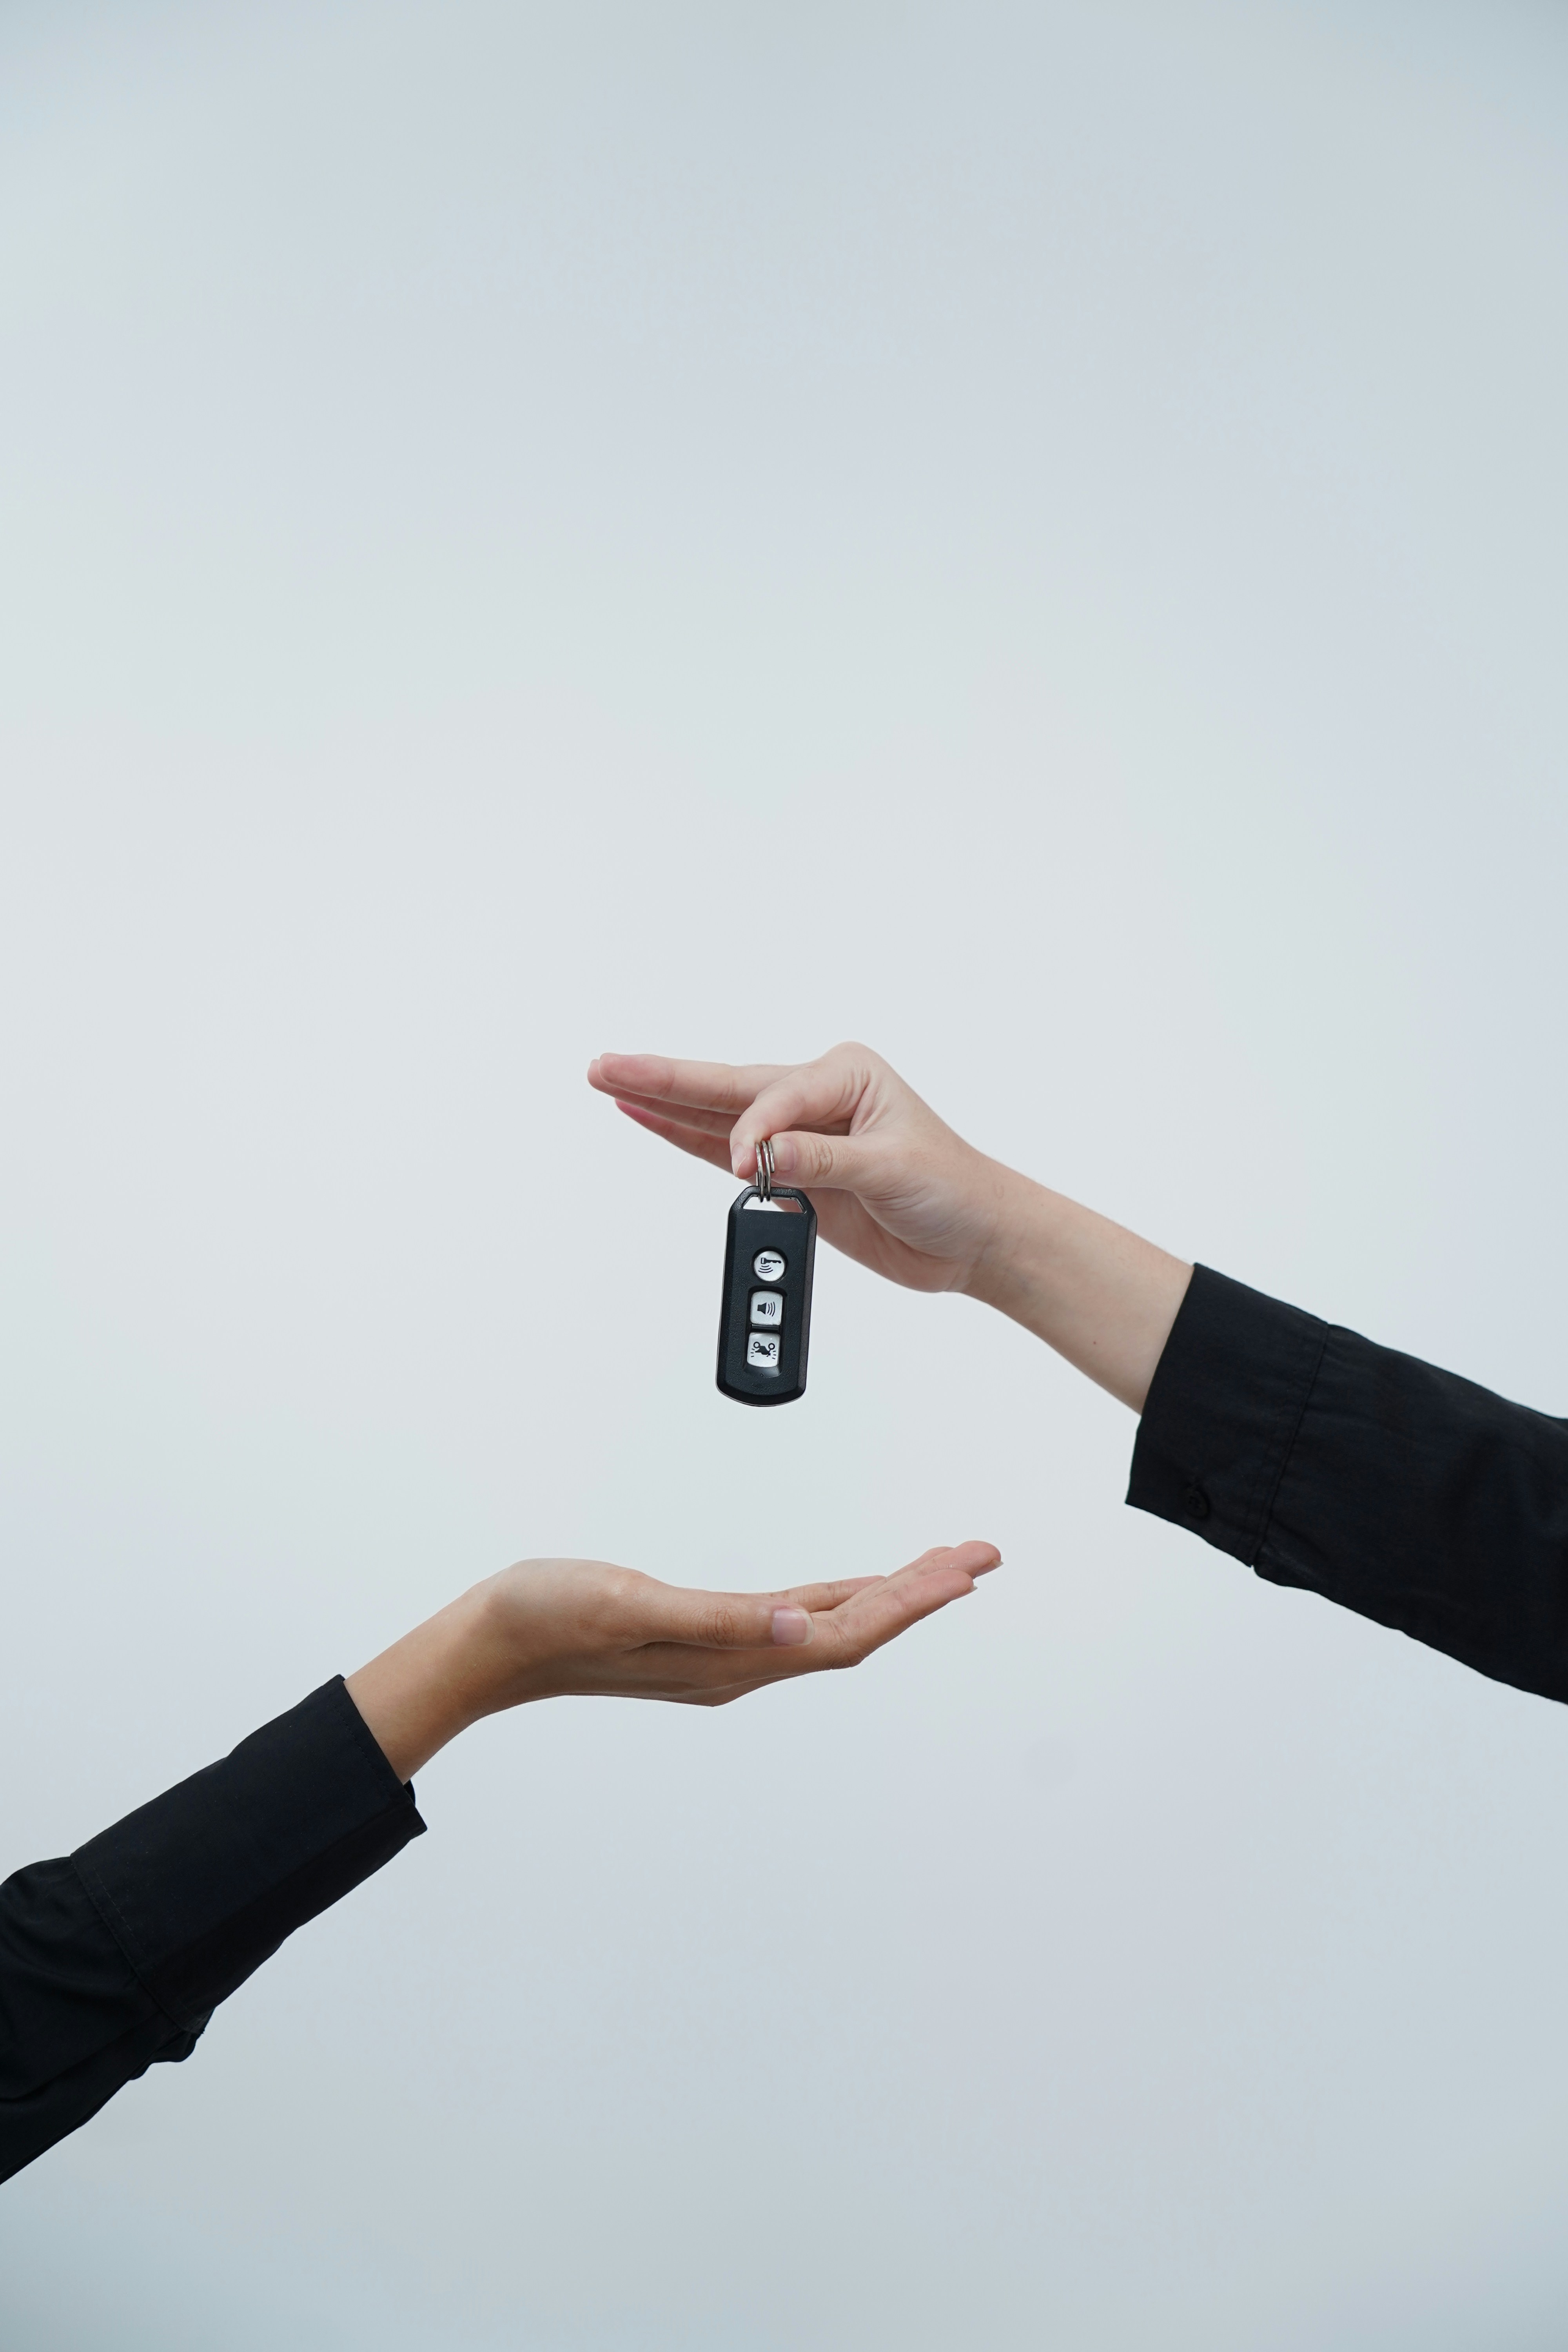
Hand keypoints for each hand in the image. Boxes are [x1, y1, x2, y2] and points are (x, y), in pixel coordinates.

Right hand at [347, 1543, 1000, 1779]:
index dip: (911, 1600)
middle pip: (853, 1630)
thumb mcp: (632, 1606)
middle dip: (922, 1593)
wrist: (485, 1648)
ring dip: (888, 1598)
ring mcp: (720, 1657)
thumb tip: (803, 1628)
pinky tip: (850, 1592)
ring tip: (940, 1569)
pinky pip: (793, 1621)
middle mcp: (737, 1665)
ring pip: (828, 1627)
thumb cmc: (546, 1619)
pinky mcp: (701, 1641)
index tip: (966, 1569)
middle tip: (981, 1556)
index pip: (845, 1631)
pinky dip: (838, 1601)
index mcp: (728, 1659)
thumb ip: (721, 1621)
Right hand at [588, 1043, 1009, 1294]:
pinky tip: (645, 1118)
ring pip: (714, 1115)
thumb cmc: (953, 1188)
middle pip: (726, 1088)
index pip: (775, 1096)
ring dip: (662, 1103)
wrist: (974, 1237)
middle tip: (605, 1067)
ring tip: (608, 1082)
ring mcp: (798, 1134)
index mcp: (846, 1074)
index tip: (751, 1168)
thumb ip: (825, 1160)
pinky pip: (721, 1152)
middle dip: (664, 1079)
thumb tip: (767, 1155)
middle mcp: (816, 1095)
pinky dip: (682, 1137)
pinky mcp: (789, 1173)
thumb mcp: (894, 1170)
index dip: (754, 1132)